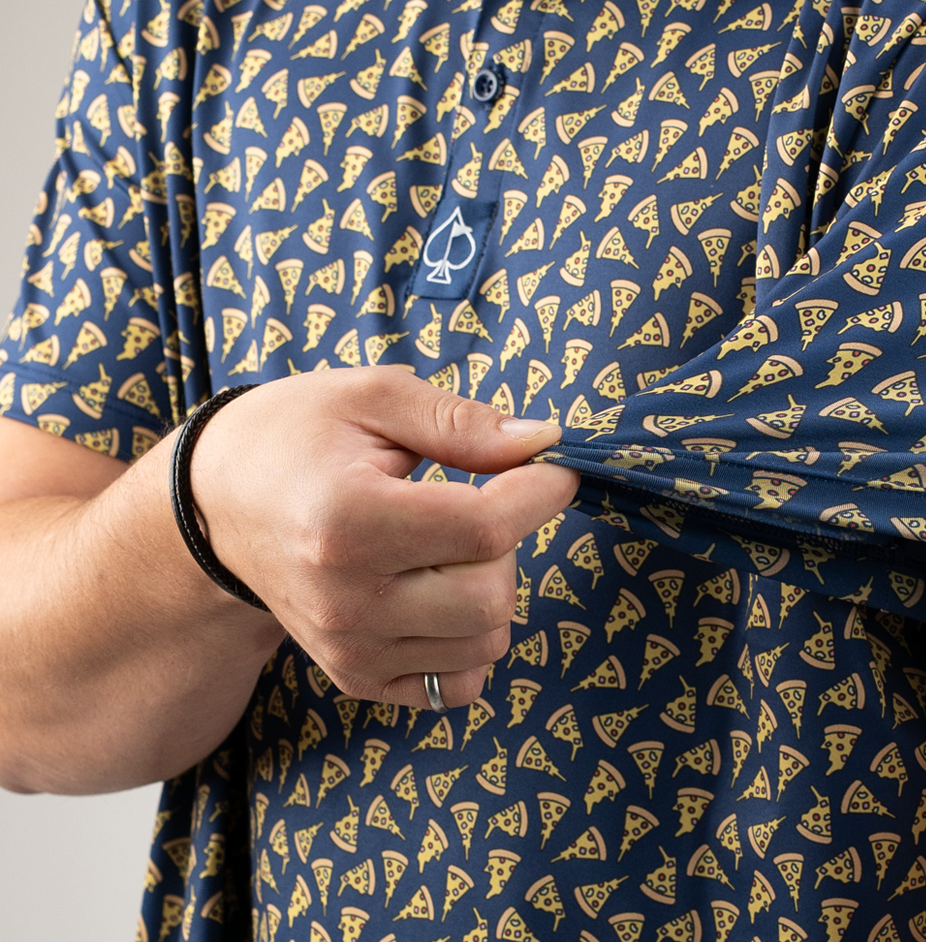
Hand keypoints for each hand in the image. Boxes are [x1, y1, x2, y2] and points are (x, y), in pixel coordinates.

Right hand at [188, 368, 576, 708]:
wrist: (217, 504)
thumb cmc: (295, 435)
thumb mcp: (371, 396)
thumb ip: (462, 422)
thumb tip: (546, 443)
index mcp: (347, 521)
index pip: (485, 526)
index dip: (540, 491)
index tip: (552, 464)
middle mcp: (345, 601)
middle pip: (492, 594)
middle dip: (510, 538)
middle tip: (481, 496)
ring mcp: (349, 649)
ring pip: (486, 642)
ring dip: (493, 585)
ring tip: (449, 539)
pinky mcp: (356, 676)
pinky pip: (457, 683)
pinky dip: (470, 637)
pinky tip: (441, 586)